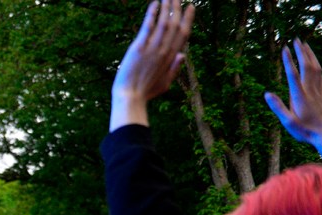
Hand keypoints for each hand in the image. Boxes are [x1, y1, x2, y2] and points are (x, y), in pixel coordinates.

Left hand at [110, 0, 194, 131]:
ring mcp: (152, 49)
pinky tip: (154, 4)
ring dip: (166, 7)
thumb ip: (174, 68)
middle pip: (175, 25)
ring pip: (164, 22)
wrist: (130, 98)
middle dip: (177, 8)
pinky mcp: (139, 48)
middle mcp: (164, 51)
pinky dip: (152, 14)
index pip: (183, 34)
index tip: (190, 7)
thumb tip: (183, 55)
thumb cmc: (145, 92)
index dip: (188, 19)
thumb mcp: (165, 83)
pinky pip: (148, 26)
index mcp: (171, 59)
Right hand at [265, 39, 321, 154]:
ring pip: (316, 67)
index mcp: (299, 96)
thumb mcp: (288, 122)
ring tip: (305, 44)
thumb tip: (266, 94)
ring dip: (310, 54)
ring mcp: (318, 90)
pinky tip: (315, 61)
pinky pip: (321, 74)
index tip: (283, 48)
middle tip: (296, 39)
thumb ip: (278, 107)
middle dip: (301, 51)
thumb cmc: (305, 131)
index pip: (292, 74)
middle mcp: (310, 90)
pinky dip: (317, 64)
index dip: (288, 61)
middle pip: (306, 66)